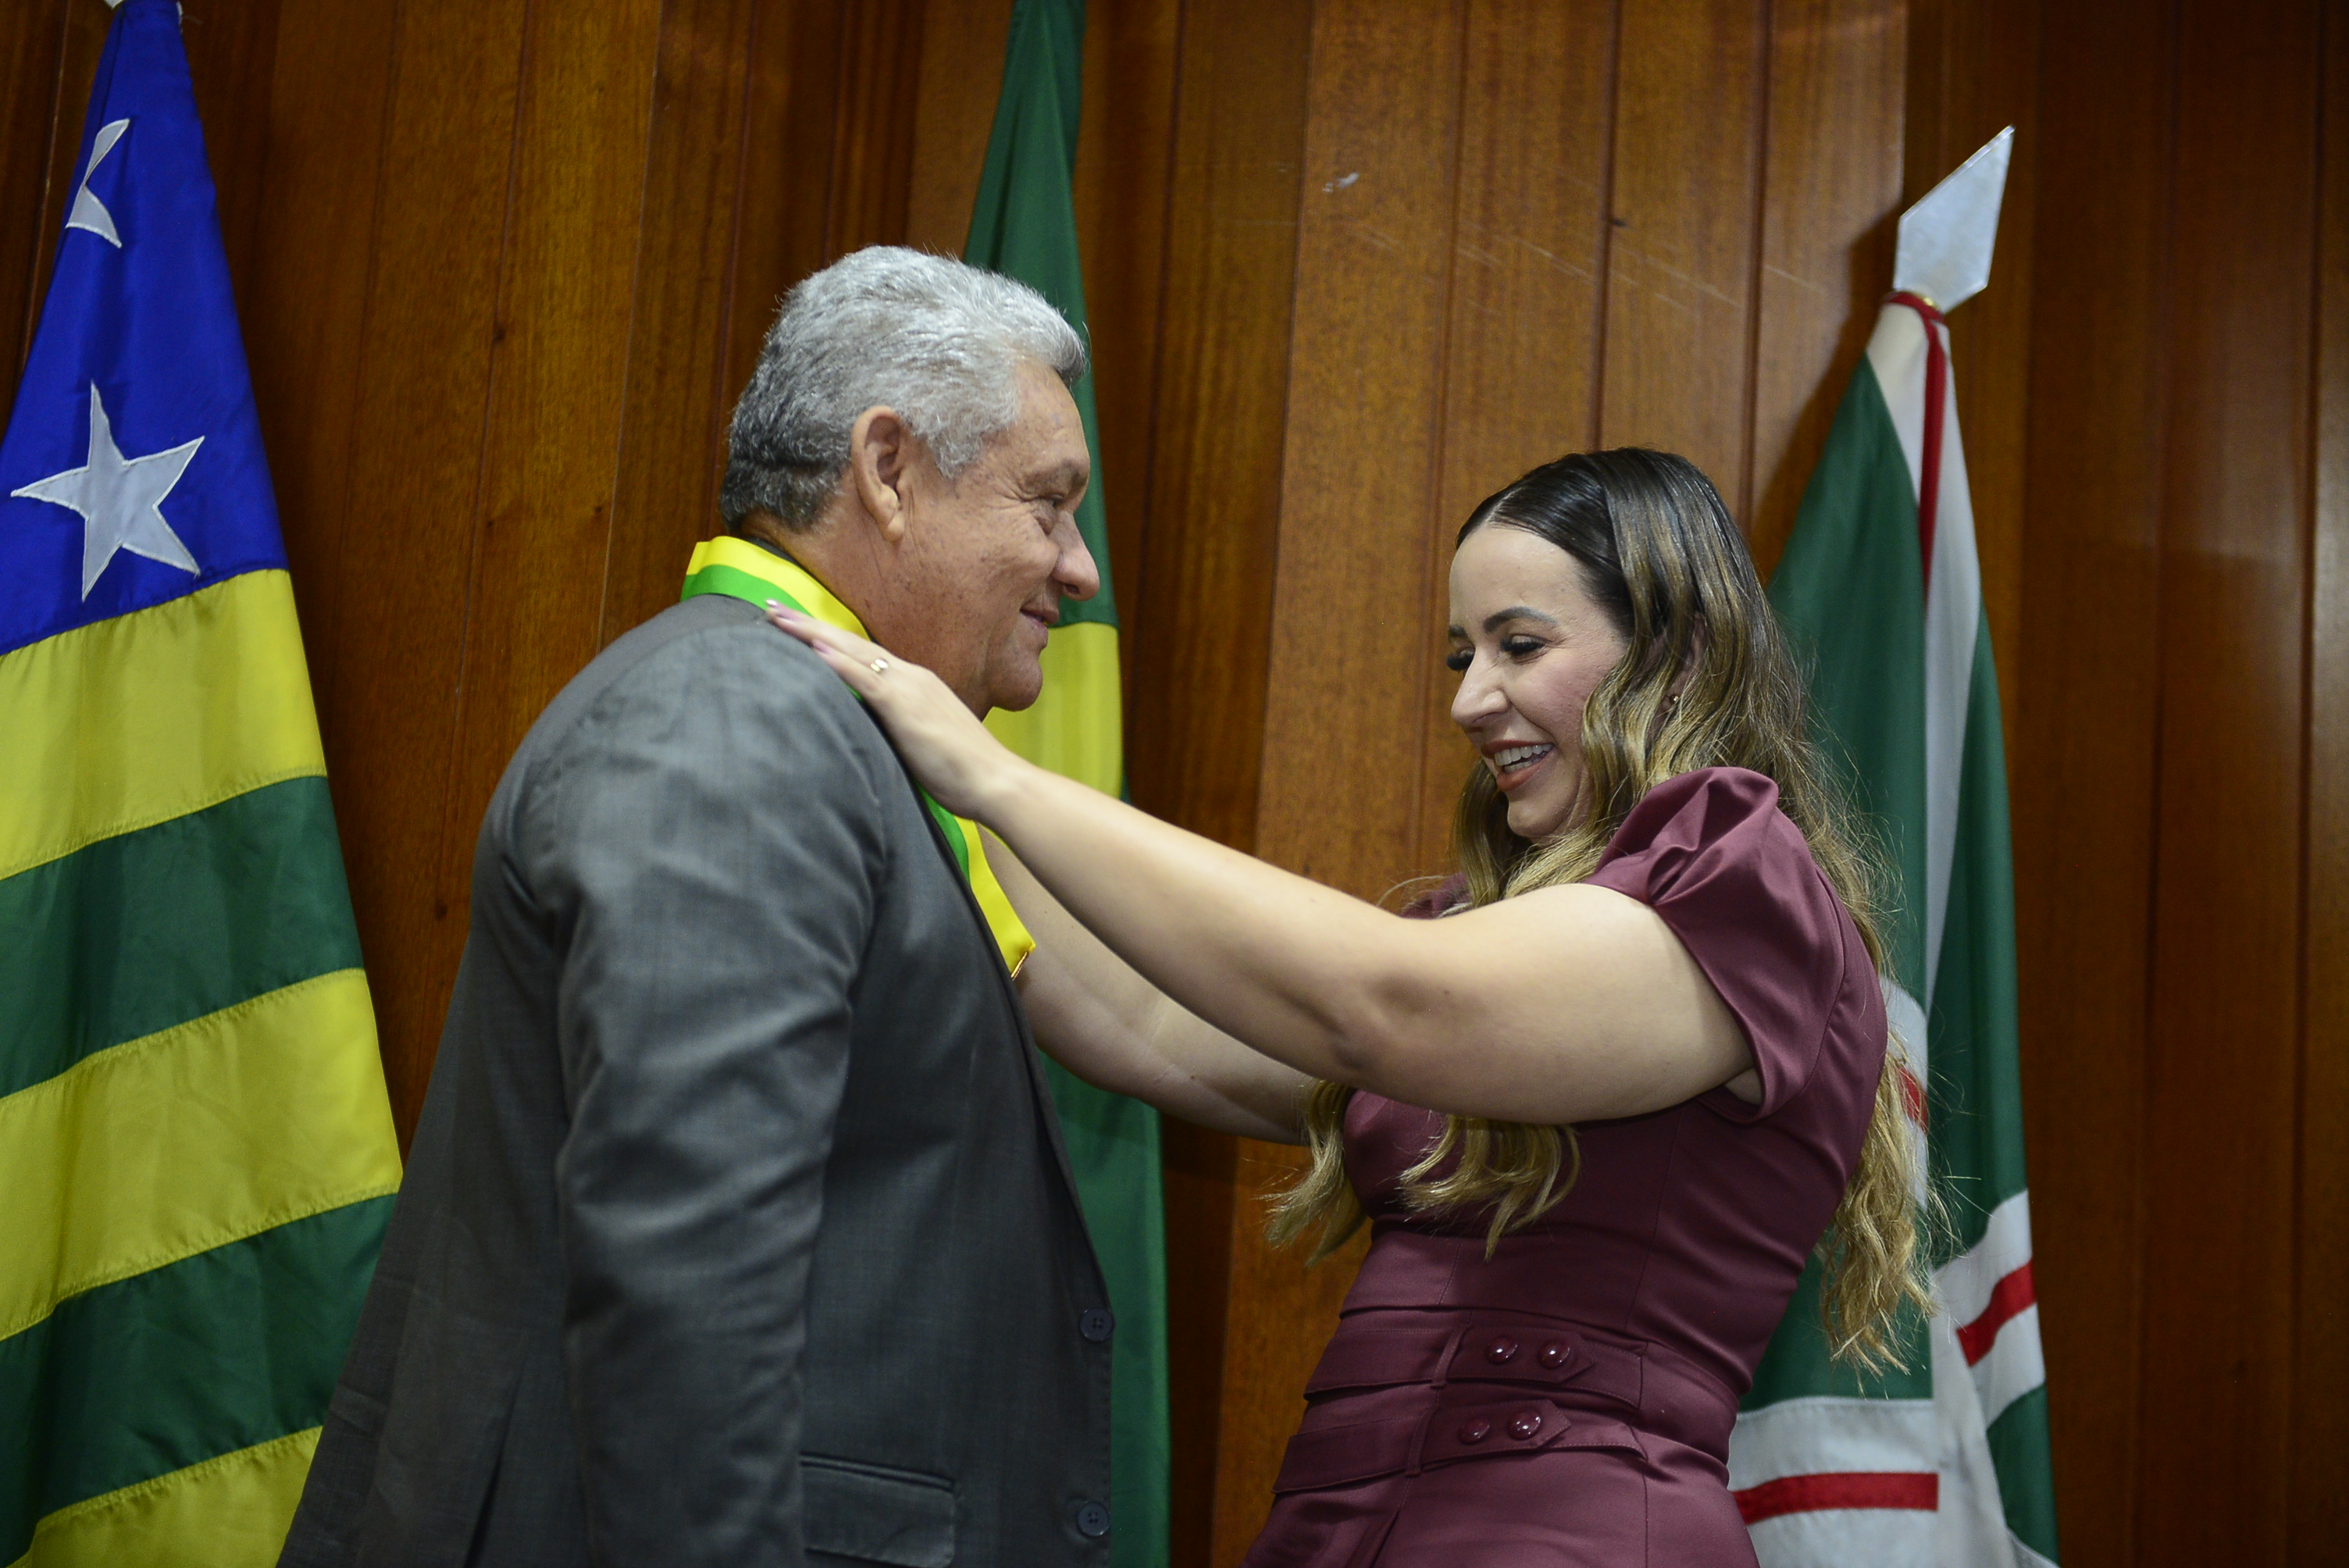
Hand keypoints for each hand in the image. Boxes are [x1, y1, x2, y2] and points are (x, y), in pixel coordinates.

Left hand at [764, 603, 1025, 821]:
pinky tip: (814, 649)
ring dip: (812, 634)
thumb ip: (894, 729)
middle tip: (770, 607)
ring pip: (852, 652)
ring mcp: (909, 689)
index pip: (862, 654)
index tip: (794, 626)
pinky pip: (867, 680)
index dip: (827, 639)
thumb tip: (868, 732)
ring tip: (778, 617)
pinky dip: (840, 663)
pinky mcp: (907, 709)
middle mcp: (910, 677)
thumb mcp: (921, 742)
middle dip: (808, 625)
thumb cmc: (963, 770)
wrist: (996, 781)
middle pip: (851, 644)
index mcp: (914, 684)